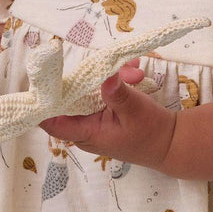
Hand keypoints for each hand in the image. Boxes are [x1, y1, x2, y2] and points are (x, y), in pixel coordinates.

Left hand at [39, 62, 176, 168]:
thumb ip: (117, 94)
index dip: (42, 102)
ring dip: (109, 78)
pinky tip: (134, 73)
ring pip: (89, 91)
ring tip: (135, 73)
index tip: (45, 78)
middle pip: (72, 97)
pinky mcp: (104, 111)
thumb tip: (104, 76)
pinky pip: (102, 92)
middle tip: (119, 69)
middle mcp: (85, 127)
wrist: (170, 143)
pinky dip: (115, 81)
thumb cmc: (151, 133)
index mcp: (86, 132)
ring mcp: (94, 119)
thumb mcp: (135, 111)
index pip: (51, 121)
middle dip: (90, 78)